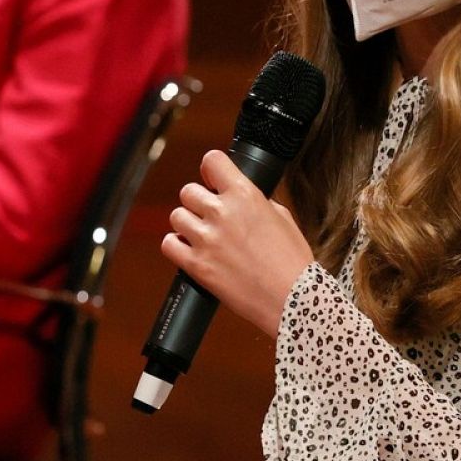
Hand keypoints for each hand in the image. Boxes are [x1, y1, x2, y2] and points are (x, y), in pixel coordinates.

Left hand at [162, 149, 315, 338]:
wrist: (293, 299)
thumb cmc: (292, 261)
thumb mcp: (281, 217)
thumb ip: (254, 201)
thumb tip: (236, 195)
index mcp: (245, 195)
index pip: (212, 161)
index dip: (210, 170)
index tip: (212, 178)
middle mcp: (222, 212)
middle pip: (188, 191)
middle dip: (199, 202)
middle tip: (212, 216)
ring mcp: (206, 239)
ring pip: (176, 216)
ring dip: (188, 224)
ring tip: (204, 235)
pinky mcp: (196, 265)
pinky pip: (168, 244)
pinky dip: (177, 246)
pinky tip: (192, 250)